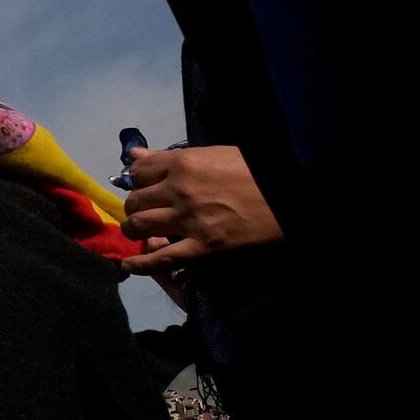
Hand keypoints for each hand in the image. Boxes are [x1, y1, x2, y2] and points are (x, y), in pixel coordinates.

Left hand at [123, 142, 279, 264]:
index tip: (144, 187)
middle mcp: (178, 190)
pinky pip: (163, 259)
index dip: (137, 181)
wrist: (289, 196)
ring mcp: (189, 219)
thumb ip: (170, 156)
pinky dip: (142, 264)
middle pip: (135, 200)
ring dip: (135, 230)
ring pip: (140, 226)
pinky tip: (129, 265)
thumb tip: (135, 155)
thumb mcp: (213, 153)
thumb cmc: (255, 169)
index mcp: (182, 163)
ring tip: (140, 232)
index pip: (138, 172)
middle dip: (135, 206)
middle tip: (145, 211)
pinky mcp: (204, 246)